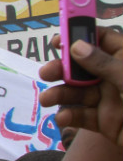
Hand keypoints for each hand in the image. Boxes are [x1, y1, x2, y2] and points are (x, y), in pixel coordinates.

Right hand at [38, 28, 122, 146]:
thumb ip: (104, 64)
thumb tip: (78, 46)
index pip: (103, 41)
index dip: (80, 37)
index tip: (58, 40)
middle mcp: (117, 78)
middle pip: (83, 68)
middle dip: (62, 70)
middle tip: (45, 73)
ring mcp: (111, 101)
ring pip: (79, 93)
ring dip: (60, 94)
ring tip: (47, 99)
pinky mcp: (106, 123)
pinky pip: (83, 116)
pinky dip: (70, 117)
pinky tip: (62, 118)